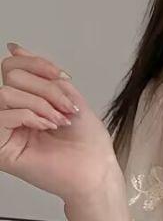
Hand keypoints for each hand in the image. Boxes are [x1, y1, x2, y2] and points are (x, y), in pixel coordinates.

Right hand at [0, 42, 122, 200]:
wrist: (95, 170)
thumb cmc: (87, 143)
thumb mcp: (69, 97)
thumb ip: (44, 75)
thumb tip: (15, 50)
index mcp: (25, 100)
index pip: (12, 67)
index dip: (37, 64)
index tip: (60, 75)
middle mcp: (11, 113)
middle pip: (11, 76)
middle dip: (46, 88)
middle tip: (66, 108)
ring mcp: (4, 130)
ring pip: (5, 93)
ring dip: (40, 103)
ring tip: (58, 120)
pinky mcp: (1, 147)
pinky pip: (2, 115)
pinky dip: (30, 115)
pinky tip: (46, 127)